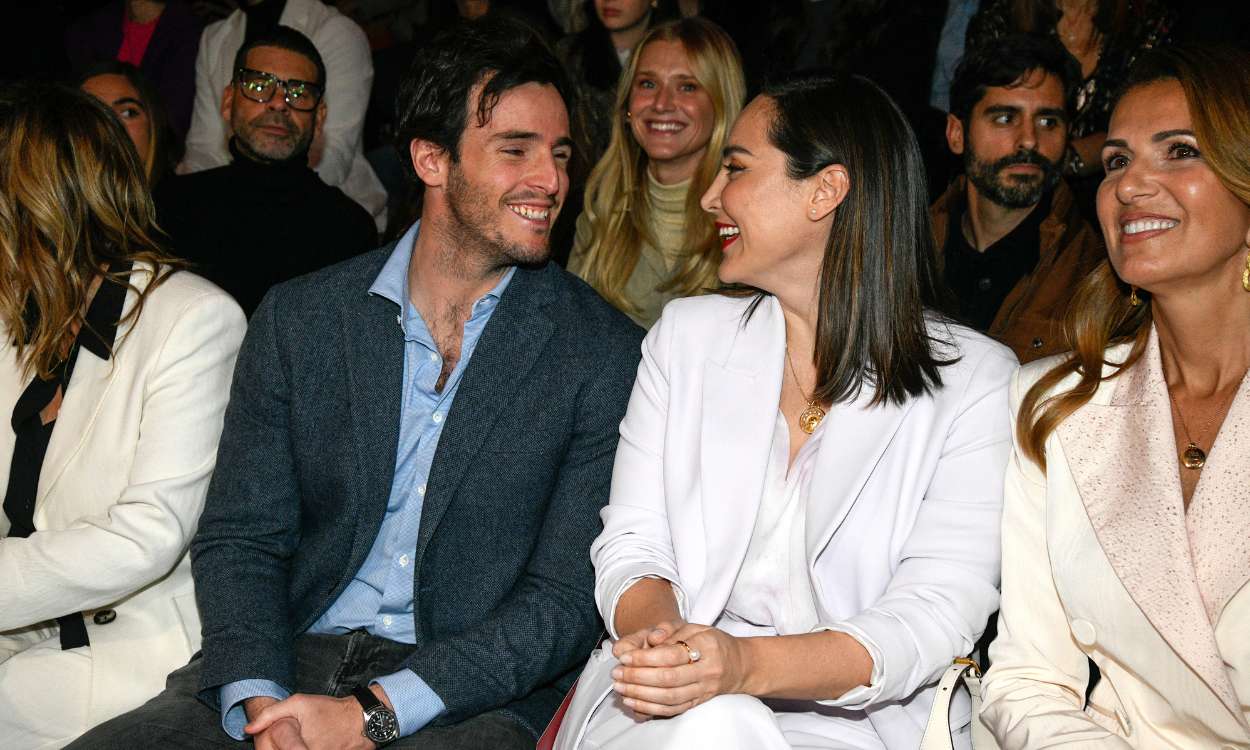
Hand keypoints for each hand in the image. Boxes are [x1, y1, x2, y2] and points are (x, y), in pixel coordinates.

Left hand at [245, 693, 374, 749]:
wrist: (362, 719)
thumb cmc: (330, 710)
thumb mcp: (300, 703)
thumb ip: (271, 714)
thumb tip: (248, 730)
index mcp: (298, 748)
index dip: (273, 748)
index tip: (277, 744)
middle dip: (288, 746)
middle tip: (299, 737)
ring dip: (298, 747)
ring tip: (310, 738)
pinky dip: (309, 749)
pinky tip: (317, 742)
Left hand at [611, 623, 751, 717]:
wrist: (738, 664)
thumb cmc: (711, 641)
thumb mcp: (693, 626)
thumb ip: (669, 629)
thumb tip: (650, 638)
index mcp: (706, 645)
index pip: (671, 654)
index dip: (645, 657)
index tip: (624, 657)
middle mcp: (708, 670)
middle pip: (668, 678)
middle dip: (638, 677)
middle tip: (617, 673)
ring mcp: (705, 689)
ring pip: (670, 697)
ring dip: (640, 695)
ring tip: (620, 687)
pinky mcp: (699, 702)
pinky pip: (673, 709)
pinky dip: (650, 708)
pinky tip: (633, 701)